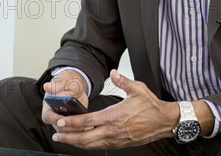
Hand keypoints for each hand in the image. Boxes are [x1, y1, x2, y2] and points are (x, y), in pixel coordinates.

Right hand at [42, 69, 89, 133]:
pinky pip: (76, 131)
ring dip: (78, 130)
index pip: (48, 117)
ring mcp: (64, 121)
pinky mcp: (72, 124)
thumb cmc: (66, 82)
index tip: (63, 119)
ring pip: (68, 132)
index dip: (55, 119)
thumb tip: (47, 86)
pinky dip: (82, 130)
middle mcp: (54, 116)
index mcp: (48, 106)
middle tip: (82, 124)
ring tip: (89, 126)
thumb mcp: (63, 80)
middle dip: (71, 127)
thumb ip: (57, 85)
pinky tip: (91, 127)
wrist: (75, 84)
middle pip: (59, 127)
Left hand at [50, 69, 179, 149]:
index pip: (87, 122)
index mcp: (114, 117)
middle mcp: (112, 131)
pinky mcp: (119, 144)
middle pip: (84, 138)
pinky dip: (87, 145)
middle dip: (68, 136)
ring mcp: (115, 140)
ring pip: (90, 145)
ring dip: (75, 143)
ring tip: (63, 138)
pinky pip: (99, 147)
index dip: (72, 123)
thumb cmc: (151, 106)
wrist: (164, 122)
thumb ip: (123, 80)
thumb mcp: (137, 89)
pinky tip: (81, 142)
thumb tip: (113, 73)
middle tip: (56, 134)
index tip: (60, 121)